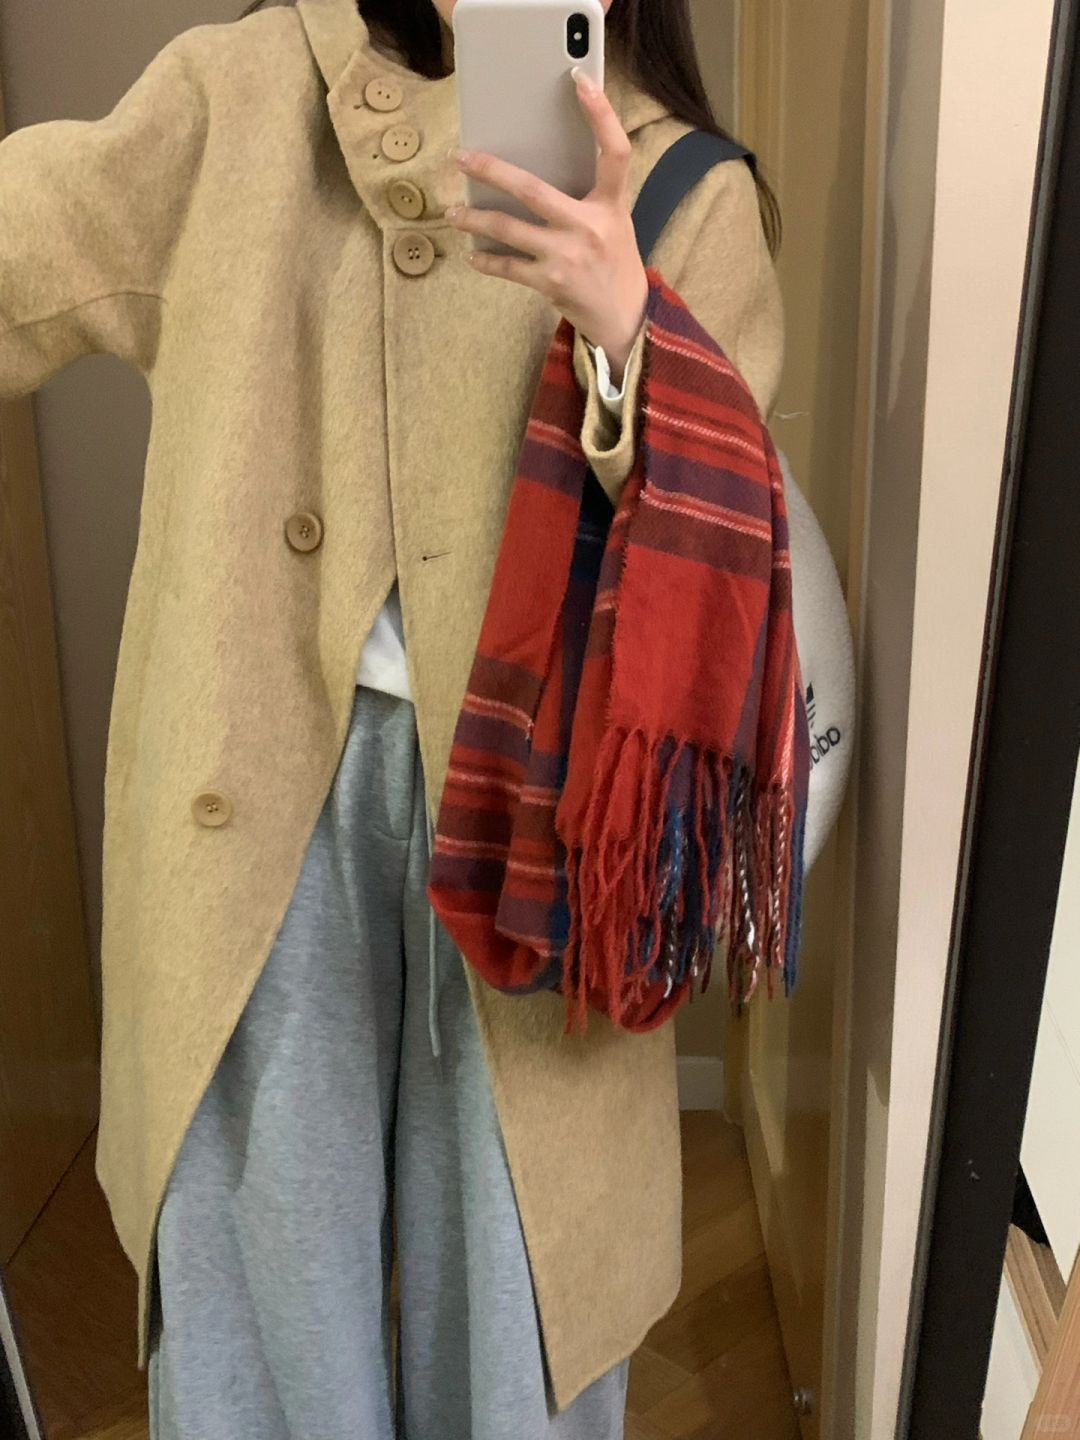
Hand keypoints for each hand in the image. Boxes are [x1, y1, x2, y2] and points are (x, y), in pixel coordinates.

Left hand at [445, 68, 647, 387]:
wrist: (624, 318)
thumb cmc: (613, 262)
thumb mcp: (613, 222)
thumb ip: (585, 197)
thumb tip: (531, 175)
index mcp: (611, 205)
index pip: (614, 151)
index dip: (601, 114)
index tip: (581, 81)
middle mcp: (589, 227)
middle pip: (532, 189)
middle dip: (492, 171)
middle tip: (462, 157)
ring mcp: (567, 256)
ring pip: (508, 228)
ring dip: (474, 219)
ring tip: (453, 213)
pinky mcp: (550, 283)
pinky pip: (507, 266)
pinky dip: (486, 260)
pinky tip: (473, 254)